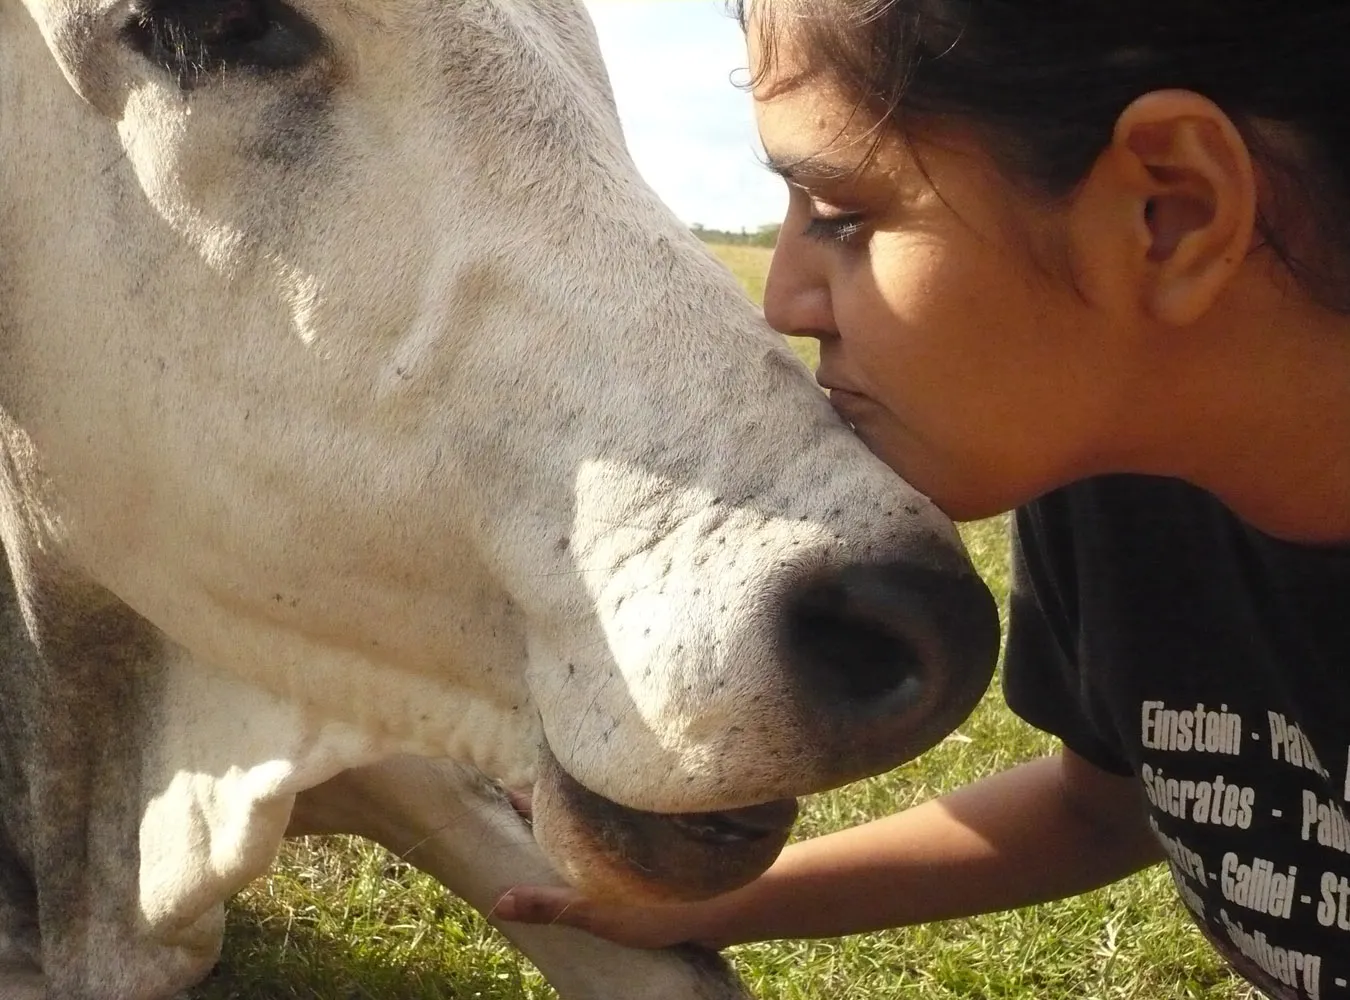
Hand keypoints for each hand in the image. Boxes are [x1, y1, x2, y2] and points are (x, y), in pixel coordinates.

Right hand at [493, 787, 728, 949]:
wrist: (730, 908)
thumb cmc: (662, 907)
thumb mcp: (597, 910)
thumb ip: (550, 905)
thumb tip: (497, 903)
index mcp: (592, 833)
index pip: (547, 806)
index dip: (523, 797)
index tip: (497, 785)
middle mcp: (612, 825)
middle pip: (571, 806)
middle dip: (547, 800)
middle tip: (513, 798)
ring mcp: (635, 836)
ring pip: (595, 818)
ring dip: (574, 817)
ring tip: (548, 823)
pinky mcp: (655, 852)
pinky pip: (615, 835)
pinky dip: (597, 839)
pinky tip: (592, 854)